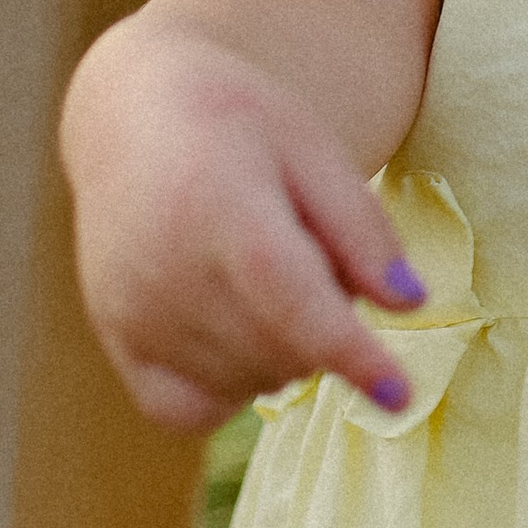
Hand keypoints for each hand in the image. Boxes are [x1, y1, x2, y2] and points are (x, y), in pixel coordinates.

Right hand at [60, 0, 424, 431]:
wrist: (133, 117)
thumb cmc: (236, 125)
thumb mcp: (313, 149)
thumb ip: (361, 227)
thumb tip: (410, 304)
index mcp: (219, 207)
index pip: (290, 300)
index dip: (349, 354)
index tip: (401, 393)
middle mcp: (165, 271)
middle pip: (280, 347)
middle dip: (328, 325)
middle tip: (312, 253)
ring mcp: (132, 315)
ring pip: (247, 381)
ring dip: (287, 353)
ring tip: (268, 275)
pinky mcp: (117, 341)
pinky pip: (189, 410)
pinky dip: (231, 388)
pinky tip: (239, 332)